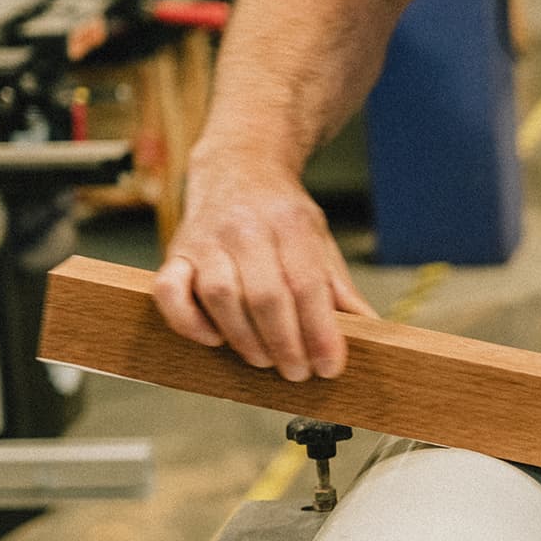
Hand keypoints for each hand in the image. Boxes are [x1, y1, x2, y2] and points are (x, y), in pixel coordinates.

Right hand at [152, 166, 374, 381]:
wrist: (238, 168)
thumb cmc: (282, 215)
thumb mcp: (320, 241)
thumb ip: (339, 288)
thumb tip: (370, 331)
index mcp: (290, 224)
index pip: (307, 286)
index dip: (320, 333)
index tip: (329, 367)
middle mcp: (245, 228)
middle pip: (265, 296)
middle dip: (286, 344)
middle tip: (298, 372)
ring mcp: (206, 239)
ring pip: (220, 296)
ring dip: (244, 339)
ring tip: (264, 360)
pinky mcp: (176, 252)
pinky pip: (169, 291)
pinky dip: (188, 322)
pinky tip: (213, 339)